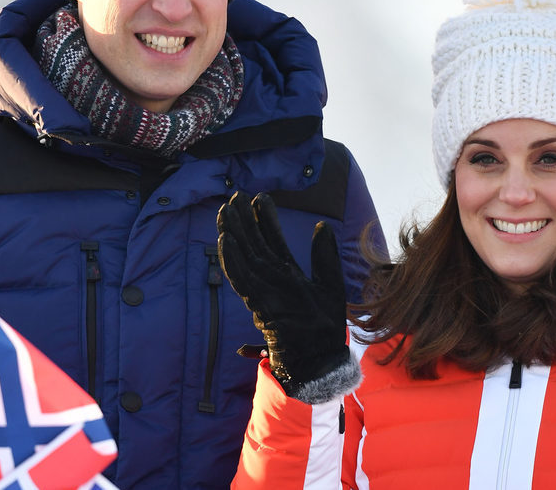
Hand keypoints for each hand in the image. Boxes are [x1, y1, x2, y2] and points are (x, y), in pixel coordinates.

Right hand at [217, 192, 349, 393]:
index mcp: (287, 273)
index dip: (265, 219)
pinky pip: (241, 278)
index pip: (273, 240)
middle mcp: (272, 279)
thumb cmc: (325, 326)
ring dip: (234, 234)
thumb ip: (325, 255)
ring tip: (226, 211)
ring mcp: (264, 290)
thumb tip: (321, 225)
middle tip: (234, 196)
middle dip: (244, 220)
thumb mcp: (330, 283)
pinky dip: (231, 260)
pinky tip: (224, 241)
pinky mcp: (259, 303)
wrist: (320, 358)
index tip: (260, 197)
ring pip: (244, 256)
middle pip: (254, 244)